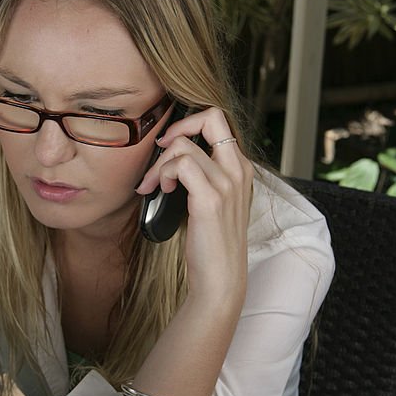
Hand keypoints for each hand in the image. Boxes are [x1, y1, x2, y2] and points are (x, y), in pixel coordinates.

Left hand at [136, 106, 253, 301]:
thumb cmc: (212, 243)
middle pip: (212, 117)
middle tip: (160, 148)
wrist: (221, 278)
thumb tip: (171, 158)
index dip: (189, 125)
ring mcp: (227, 184)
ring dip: (160, 163)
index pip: (218, 122)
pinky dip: (164, 173)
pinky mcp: (210, 199)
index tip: (169, 145)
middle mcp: (238, 171)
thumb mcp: (212, 201)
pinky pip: (182, 164)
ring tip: (156, 185)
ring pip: (185, 144)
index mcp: (240, 169)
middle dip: (178, 127)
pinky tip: (162, 190)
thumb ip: (202, 176)